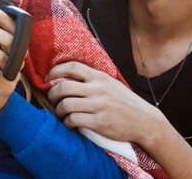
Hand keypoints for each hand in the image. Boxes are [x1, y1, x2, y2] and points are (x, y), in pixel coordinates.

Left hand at [47, 62, 191, 177]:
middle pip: (64, 87)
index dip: (55, 71)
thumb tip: (70, 76)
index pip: (72, 67)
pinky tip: (70, 124)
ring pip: (66, 105)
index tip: (47, 78)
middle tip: (52, 99)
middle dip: (52, 94)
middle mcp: (98, 89)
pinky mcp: (99, 122)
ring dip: (58, 110)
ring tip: (61, 113)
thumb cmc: (125, 103)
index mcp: (100, 77)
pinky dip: (67, 123)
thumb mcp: (111, 84)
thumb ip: (94, 79)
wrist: (144, 121)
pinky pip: (73, 120)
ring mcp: (98, 106)